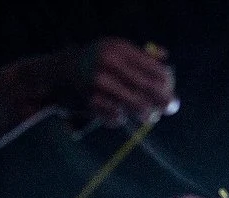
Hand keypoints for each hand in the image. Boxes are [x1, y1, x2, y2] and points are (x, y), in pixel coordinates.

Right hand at [57, 38, 179, 128]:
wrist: (58, 74)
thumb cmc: (95, 63)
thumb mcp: (115, 51)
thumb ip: (140, 55)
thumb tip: (166, 58)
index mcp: (119, 48)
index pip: (155, 69)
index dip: (167, 84)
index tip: (170, 91)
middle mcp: (109, 63)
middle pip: (150, 89)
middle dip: (164, 102)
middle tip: (171, 108)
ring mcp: (99, 82)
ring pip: (137, 106)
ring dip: (145, 114)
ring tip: (147, 116)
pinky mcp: (90, 101)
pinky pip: (117, 117)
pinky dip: (120, 118)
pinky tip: (119, 115)